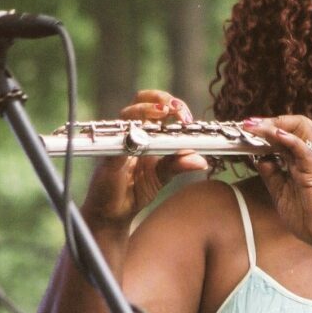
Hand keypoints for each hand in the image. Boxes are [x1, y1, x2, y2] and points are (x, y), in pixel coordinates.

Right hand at [82, 90, 208, 228]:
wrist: (114, 213)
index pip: (158, 107)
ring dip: (147, 110)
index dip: (174, 106)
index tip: (187, 117)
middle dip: (162, 100)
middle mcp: (131, 133)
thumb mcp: (162, 176)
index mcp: (146, 134)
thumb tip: (203, 161)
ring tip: (164, 113)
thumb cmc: (135, 190)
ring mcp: (118, 141)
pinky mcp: (108, 156)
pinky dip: (131, 136)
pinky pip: (119, 141)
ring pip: (128, 113)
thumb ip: (179, 165)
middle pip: (141, 99)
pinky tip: (143, 139)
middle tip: (178, 110)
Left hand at [243, 115, 311, 251]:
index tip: (247, 131)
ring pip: (295, 133)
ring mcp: (311, 162)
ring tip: (255, 126)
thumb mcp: (282, 195)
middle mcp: (306, 159)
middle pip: (288, 129)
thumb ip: (272, 177)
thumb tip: (260, 160)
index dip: (264, 133)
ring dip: (273, 127)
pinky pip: (302, 148)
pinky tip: (275, 134)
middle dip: (266, 124)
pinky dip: (288, 139)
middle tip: (248, 125)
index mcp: (298, 164)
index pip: (281, 139)